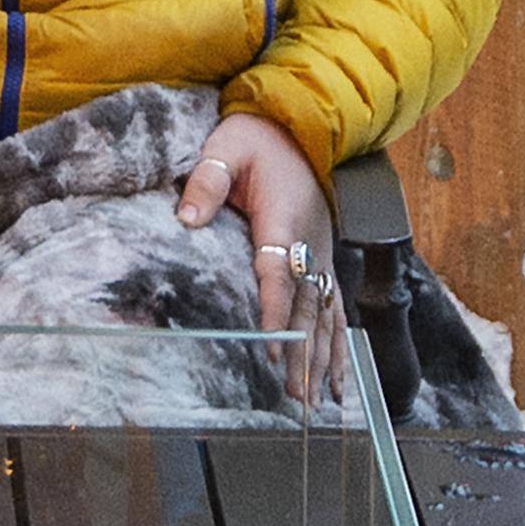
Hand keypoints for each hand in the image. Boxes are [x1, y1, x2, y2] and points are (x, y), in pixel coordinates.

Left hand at [178, 110, 339, 404]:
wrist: (298, 126)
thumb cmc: (257, 139)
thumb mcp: (226, 147)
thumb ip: (206, 181)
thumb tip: (186, 219)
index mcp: (284, 218)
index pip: (278, 273)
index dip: (276, 312)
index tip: (273, 349)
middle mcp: (310, 242)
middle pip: (307, 305)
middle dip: (304, 353)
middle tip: (296, 395)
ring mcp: (322, 253)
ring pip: (326, 314)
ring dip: (322, 358)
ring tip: (316, 399)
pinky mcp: (324, 258)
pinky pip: (336, 307)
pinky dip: (338, 344)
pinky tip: (337, 376)